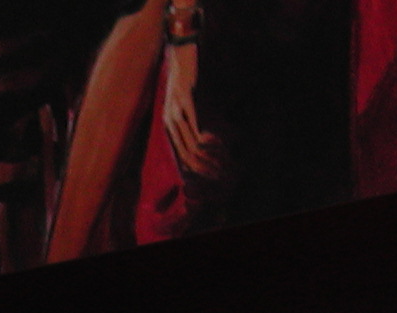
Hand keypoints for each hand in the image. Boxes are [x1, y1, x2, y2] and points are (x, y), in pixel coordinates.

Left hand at [161, 43, 223, 178]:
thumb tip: (207, 142)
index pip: (180, 159)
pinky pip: (196, 125)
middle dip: (207, 169)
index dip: (197, 172)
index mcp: (168, 125)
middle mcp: (169, 121)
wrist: (181, 50)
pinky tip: (223, 141)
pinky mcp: (186, 99)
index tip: (214, 178)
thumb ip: (193, 124)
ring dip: (211, 156)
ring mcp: (176, 110)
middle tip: (225, 174)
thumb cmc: (187, 77)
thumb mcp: (187, 105)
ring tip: (228, 162)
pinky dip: (210, 136)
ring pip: (192, 145)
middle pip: (187, 156)